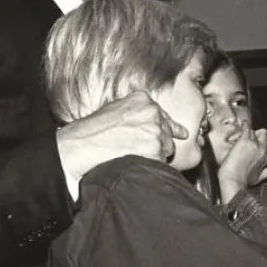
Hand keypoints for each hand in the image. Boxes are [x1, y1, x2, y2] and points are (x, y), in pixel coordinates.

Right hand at [55, 91, 187, 179]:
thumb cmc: (94, 129)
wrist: (84, 143)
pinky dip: (153, 165)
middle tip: (146, 151)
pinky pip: (161, 162)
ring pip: (167, 148)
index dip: (171, 127)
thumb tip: (151, 119)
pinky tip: (138, 164)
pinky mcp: (155, 149)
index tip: (181, 133)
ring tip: (136, 156)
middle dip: (160, 142)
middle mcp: (153, 112)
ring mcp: (155, 130)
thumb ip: (137, 112)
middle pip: (167, 132)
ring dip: (157, 155)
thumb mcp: (116, 109)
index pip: (164, 115)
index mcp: (143, 100)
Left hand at [216, 124, 266, 202]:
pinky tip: (243, 123)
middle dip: (259, 133)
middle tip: (252, 135)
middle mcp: (262, 149)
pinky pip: (247, 128)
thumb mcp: (259, 178)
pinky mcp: (245, 140)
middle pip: (265, 134)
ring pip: (256, 130)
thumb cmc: (243, 180)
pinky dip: (245, 124)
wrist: (233, 179)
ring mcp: (254, 144)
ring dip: (250, 131)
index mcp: (266, 158)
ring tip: (244, 132)